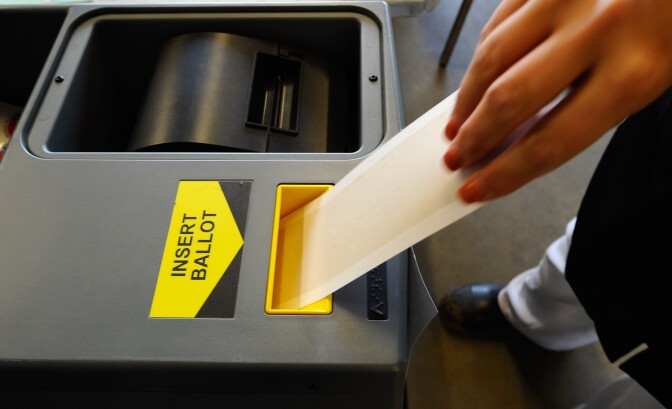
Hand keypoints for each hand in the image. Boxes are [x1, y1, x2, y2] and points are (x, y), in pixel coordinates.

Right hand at [444, 0, 671, 202]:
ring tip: (457, 124)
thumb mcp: (646, 78)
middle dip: (474, 138)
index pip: (548, 142)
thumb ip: (586, 110)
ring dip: (466, 100)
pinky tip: (476, 81)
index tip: (480, 188)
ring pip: (490, 59)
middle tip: (457, 156)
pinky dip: (480, 57)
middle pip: (509, 101)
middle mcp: (596, 30)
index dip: (505, 174)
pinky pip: (497, 24)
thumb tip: (517, 141)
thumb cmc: (671, 25)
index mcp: (633, 72)